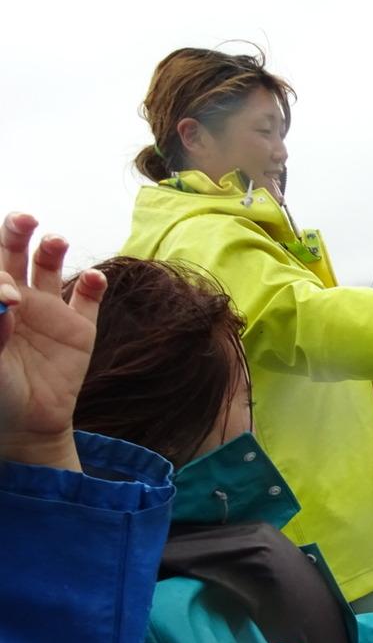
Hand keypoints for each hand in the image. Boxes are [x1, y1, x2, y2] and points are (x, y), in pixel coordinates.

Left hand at [0, 213, 107, 471]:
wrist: (28, 424)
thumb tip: (7, 293)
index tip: (8, 296)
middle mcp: (18, 299)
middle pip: (14, 252)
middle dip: (16, 230)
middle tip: (24, 218)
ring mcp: (49, 311)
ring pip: (50, 266)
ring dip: (52, 248)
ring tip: (56, 241)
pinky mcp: (80, 328)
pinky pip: (89, 300)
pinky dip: (94, 285)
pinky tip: (94, 278)